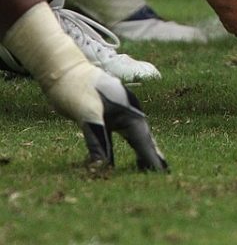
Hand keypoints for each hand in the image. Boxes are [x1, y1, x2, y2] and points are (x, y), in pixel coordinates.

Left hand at [51, 65, 167, 171]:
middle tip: (164, 174)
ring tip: (147, 171)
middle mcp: (127, 112)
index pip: (142, 139)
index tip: (163, 172)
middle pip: (142, 139)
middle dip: (152, 156)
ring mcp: (117, 114)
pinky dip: (118, 152)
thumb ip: (97, 139)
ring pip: (132, 138)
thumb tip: (102, 166)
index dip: (152, 157)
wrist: (63, 70)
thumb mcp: (88, 113)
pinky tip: (117, 164)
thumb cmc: (77, 87)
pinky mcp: (105, 117)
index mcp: (128, 110)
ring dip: (139, 154)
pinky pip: (116, 139)